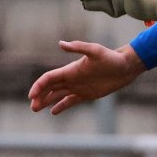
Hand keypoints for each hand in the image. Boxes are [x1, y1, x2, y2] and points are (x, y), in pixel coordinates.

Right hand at [28, 40, 145, 114]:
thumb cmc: (111, 58)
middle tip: (33, 107)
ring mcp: (78, 87)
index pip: (49, 78)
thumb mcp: (95, 51)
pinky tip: (53, 112)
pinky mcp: (86, 94)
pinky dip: (61, 106)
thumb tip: (61, 43)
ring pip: (57, 95)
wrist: (125, 67)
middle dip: (39, 96)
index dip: (39, 86)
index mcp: (70, 70)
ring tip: (36, 109)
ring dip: (46, 101)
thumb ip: (78, 47)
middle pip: (50, 88)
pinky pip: (70, 101)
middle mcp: (71, 78)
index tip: (31, 96)